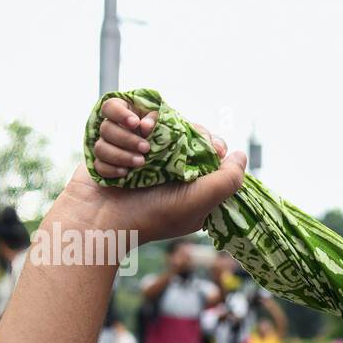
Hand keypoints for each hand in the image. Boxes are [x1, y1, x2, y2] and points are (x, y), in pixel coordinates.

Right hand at [55, 98, 245, 243]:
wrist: (101, 223)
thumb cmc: (153, 215)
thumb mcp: (201, 201)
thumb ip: (228, 180)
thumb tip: (241, 154)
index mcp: (187, 173)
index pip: (202, 139)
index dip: (204, 137)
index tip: (207, 146)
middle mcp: (162, 159)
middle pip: (172, 122)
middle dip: (165, 130)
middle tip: (154, 144)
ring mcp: (133, 149)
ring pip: (138, 119)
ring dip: (132, 141)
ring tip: (136, 165)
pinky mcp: (108, 143)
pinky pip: (111, 121)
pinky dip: (112, 142)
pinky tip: (119, 168)